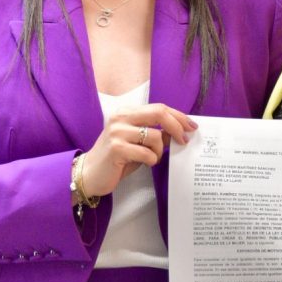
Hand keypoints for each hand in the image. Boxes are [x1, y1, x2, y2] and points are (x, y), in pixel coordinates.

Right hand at [80, 103, 195, 196]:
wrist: (89, 174)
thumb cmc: (117, 159)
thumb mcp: (138, 142)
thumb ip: (156, 133)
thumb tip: (180, 130)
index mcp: (127, 112)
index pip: (159, 108)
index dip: (178, 116)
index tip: (192, 126)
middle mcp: (121, 118)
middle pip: (159, 113)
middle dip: (177, 126)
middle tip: (184, 140)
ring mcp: (117, 132)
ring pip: (155, 136)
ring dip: (159, 151)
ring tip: (151, 158)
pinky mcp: (116, 148)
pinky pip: (147, 153)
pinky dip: (151, 160)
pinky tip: (143, 163)